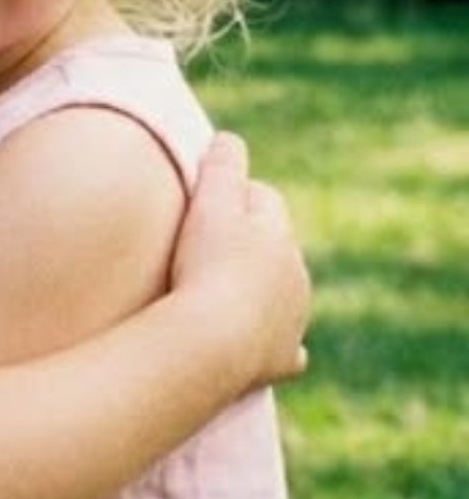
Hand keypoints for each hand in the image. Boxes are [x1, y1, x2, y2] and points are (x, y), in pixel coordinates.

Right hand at [171, 132, 310, 386]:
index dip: (233, 195)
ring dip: (262, 291)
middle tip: (207, 247)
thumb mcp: (210, 202)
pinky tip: (266, 345)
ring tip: (223, 294)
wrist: (212, 343)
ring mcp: (291, 320)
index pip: (263, 200)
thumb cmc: (206, 266)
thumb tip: (229, 139)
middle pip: (276, 248)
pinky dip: (277, 342)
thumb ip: (221, 164)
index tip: (204, 200)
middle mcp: (295, 275)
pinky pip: (287, 349)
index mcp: (279, 234)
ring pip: (283, 295)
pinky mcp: (280, 359)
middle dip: (251, 244)